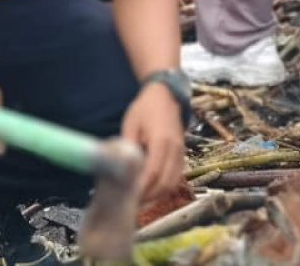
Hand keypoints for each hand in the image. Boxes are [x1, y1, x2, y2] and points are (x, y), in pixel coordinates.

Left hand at [121, 84, 185, 200]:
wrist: (165, 95)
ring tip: (140, 201)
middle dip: (149, 196)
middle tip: (131, 203)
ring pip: (173, 183)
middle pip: (165, 182)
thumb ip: (127, 146)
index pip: (153, 172)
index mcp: (161, 140)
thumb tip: (118, 168)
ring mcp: (181, 153)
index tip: (128, 198)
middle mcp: (174, 149)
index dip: (141, 188)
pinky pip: (176, 178)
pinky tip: (151, 191)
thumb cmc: (144, 108)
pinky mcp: (182, 155)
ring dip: (158, 195)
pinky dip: (165, 188)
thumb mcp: (130, 125)